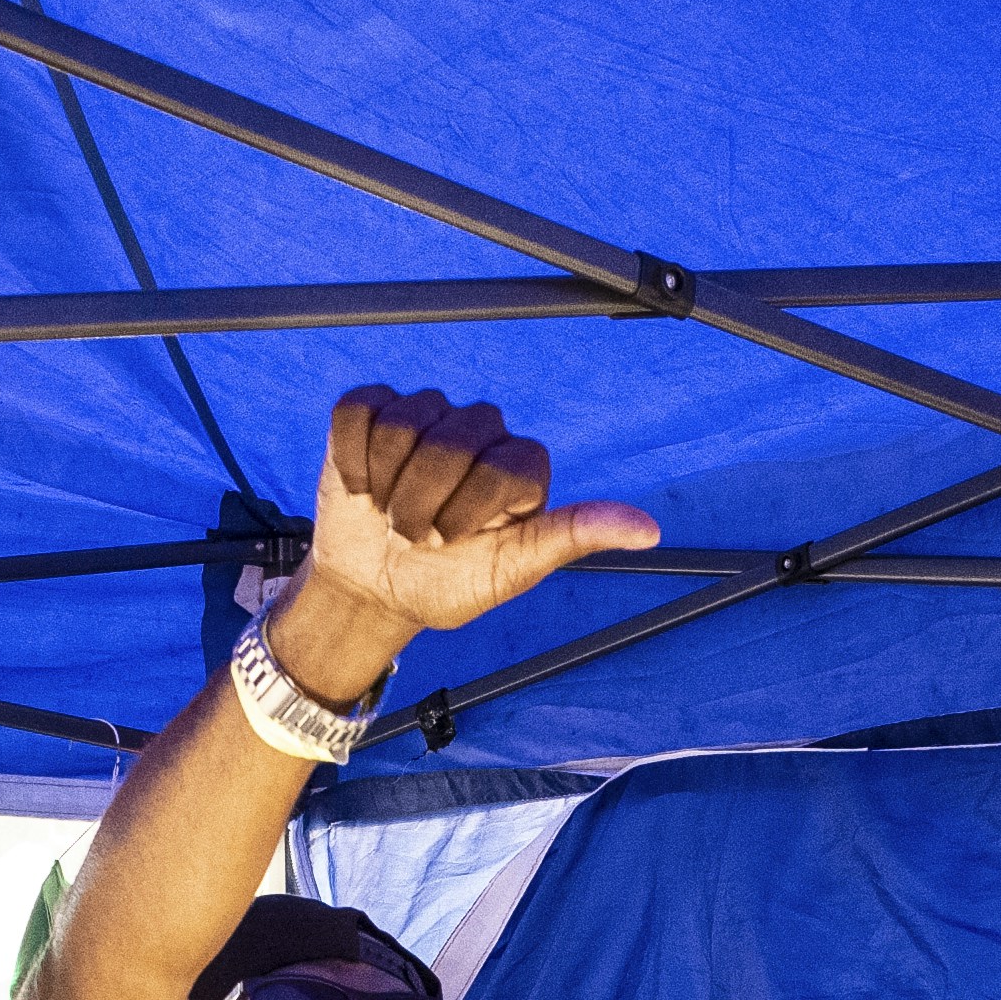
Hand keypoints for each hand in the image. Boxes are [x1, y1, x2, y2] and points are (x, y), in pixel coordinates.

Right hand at [264, 387, 660, 693]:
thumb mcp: (511, 572)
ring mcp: (427, 414)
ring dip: (385, 484)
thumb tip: (649, 530)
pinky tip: (359, 487)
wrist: (374, 589)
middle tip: (417, 535)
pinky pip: (359, 411)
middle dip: (423, 503)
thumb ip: (572, 539)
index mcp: (521, 464)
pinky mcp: (373, 410)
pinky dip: (350, 456)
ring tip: (387, 511)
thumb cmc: (447, 583)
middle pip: (452, 441)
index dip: (469, 512)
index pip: (504, 466)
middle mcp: (481, 429)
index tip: (455, 543)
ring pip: (405, 423)